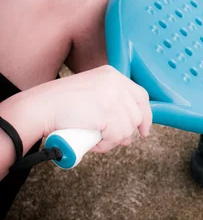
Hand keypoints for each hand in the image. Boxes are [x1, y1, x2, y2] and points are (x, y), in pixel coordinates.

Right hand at [20, 66, 151, 152]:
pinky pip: (116, 136)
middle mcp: (115, 82)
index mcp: (112, 74)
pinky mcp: (107, 111)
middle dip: (125, 133)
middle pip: (136, 115)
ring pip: (127, 128)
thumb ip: (110, 105)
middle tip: (110, 141)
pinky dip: (105, 145)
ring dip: (112, 141)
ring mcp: (112, 95)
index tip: (144, 130)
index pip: (141, 96)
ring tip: (94, 140)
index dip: (146, 115)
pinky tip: (93, 143)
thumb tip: (131, 134)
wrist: (39, 108)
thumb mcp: (91, 95)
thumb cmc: (59, 106)